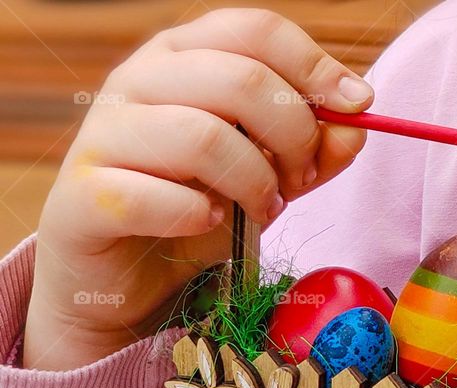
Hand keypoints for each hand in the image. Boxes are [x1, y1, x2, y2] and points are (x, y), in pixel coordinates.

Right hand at [25, 9, 372, 369]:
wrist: (128, 273)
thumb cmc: (202, 205)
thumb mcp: (272, 171)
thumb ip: (317, 147)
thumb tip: (357, 122)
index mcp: (185, 57)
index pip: (256, 30)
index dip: (315, 66)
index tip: (358, 106)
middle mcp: (138, 80)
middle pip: (239, 78)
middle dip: (294, 135)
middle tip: (302, 180)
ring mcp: (104, 134)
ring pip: (202, 137)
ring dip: (254, 183)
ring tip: (264, 211)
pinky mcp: (83, 195)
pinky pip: (152, 197)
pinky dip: (198, 216)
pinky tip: (210, 224)